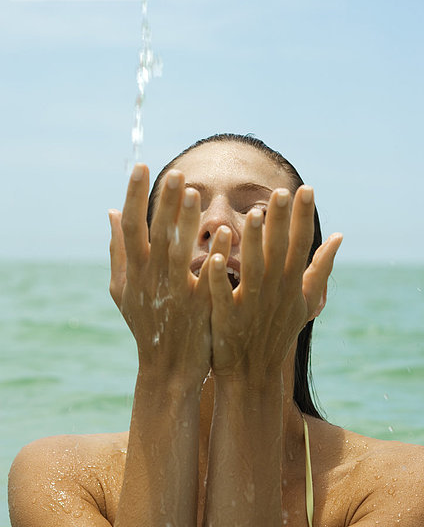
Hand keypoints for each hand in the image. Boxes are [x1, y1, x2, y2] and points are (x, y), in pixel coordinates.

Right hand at [108, 164, 211, 386]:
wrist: (168, 367)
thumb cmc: (146, 322)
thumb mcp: (123, 289)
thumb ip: (117, 250)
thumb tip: (111, 212)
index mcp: (134, 271)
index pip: (130, 226)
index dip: (134, 195)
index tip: (141, 166)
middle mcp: (151, 279)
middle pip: (155, 233)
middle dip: (164, 200)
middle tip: (175, 172)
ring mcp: (174, 293)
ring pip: (178, 251)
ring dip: (185, 221)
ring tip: (193, 191)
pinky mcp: (197, 307)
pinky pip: (206, 275)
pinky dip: (214, 253)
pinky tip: (224, 231)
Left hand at [207, 185, 342, 382]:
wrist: (254, 373)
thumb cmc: (277, 331)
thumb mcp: (305, 301)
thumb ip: (320, 268)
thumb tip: (339, 236)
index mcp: (291, 284)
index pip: (301, 244)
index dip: (303, 217)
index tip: (305, 188)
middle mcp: (274, 292)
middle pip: (279, 251)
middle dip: (281, 220)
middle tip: (281, 190)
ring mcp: (251, 305)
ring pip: (252, 269)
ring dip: (253, 243)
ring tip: (252, 214)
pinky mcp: (227, 319)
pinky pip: (222, 295)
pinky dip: (219, 278)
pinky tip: (214, 257)